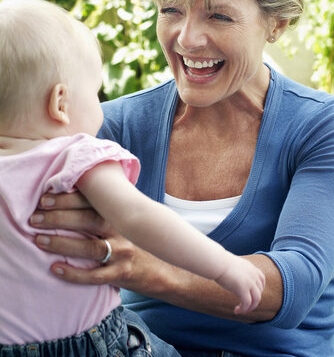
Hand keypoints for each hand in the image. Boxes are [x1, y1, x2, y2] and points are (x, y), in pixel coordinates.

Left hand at [30, 191, 155, 289]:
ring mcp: (124, 251)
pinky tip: (55, 269)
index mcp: (122, 212)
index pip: (93, 200)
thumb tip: (76, 190)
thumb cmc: (139, 240)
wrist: (166, 268)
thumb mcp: (129, 218)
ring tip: (38, 240)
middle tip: (34, 218)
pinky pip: (95, 275)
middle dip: (58, 217)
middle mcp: (123, 229)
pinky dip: (74, 273)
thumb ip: (109, 207)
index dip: (68, 197)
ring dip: (61, 243)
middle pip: (88, 219)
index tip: (44, 197)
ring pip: (89, 246)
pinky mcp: (123, 273)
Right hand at [215, 254, 265, 314]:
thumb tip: (235, 280)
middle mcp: (253, 274)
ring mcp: (249, 281)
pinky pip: (247, 303)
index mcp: (251, 268)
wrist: (217, 262)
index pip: (262, 280)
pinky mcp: (243, 288)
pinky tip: (236, 311)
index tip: (252, 296)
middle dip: (254, 301)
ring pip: (256, 299)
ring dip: (250, 308)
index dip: (259, 290)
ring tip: (241, 310)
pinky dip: (243, 309)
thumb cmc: (220, 264)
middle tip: (245, 307)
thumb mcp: (234, 266)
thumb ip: (239, 272)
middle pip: (259, 292)